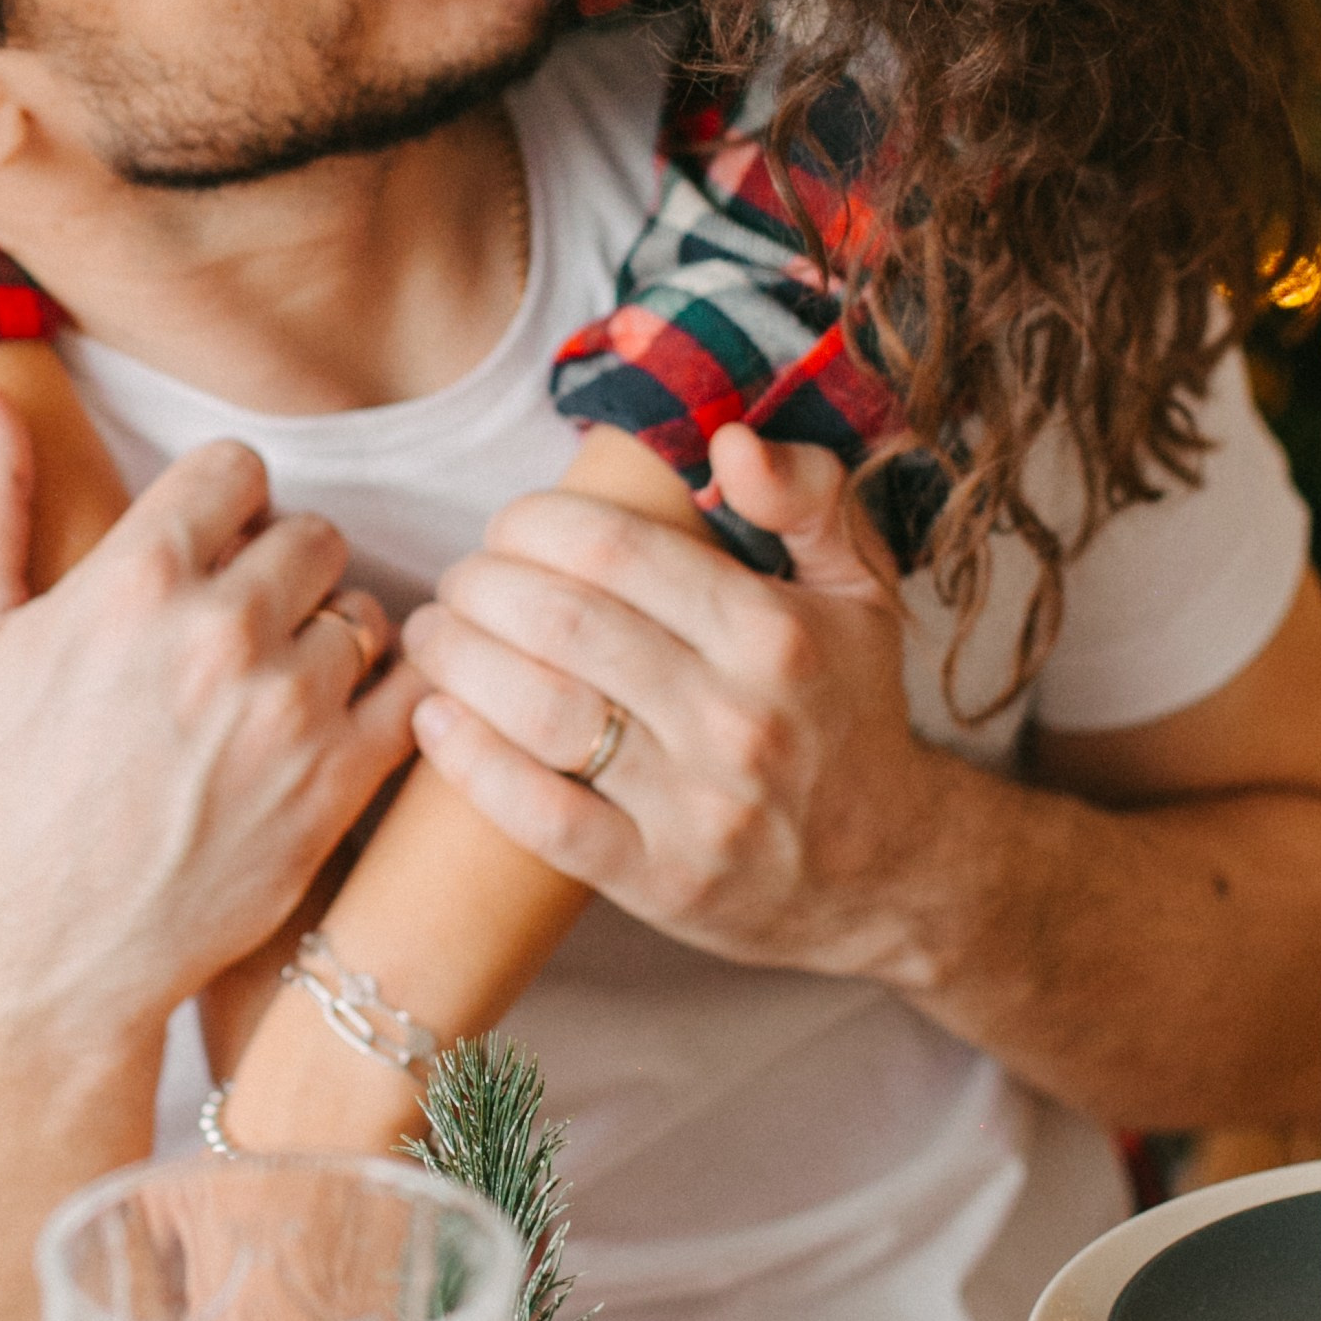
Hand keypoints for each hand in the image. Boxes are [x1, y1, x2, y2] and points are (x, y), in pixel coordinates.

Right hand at [0, 381, 420, 1046]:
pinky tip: (351, 713)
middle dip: (283, 569)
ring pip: (366, 609)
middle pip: (312, 532)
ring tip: (284, 683)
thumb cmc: (7, 786)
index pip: (238, 467)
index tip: (207, 553)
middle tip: (247, 624)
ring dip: (335, 635)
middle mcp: (222, 631)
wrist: (57, 944)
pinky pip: (416, 688)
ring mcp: (291, 708)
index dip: (225, 506)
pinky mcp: (342, 779)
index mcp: (137, 579)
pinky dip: (397, 693)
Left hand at [403, 426, 938, 975]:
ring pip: (540, 713)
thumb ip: (808, 492)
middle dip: (480, 586)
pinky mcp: (662, 881)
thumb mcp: (859, 585)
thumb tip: (728, 440)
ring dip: (459, 661)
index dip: (533, 523)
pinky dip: (473, 763)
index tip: (510, 528)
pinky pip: (541, 819)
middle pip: (560, 623)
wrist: (888, 868)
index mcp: (776, 632)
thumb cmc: (846, 704)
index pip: (612, 548)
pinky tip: (437, 719)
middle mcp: (740, 718)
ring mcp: (700, 808)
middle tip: (459, 580)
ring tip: (432, 636)